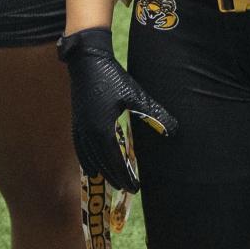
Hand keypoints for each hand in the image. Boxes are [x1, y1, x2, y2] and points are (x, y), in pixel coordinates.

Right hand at [58, 27, 174, 191]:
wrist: (87, 60)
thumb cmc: (113, 77)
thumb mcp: (137, 96)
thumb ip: (155, 114)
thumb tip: (173, 131)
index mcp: (102, 129)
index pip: (114, 161)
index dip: (125, 176)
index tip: (135, 187)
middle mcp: (88, 132)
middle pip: (101, 163)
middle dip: (114, 177)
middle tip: (127, 188)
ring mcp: (79, 127)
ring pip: (88, 157)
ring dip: (100, 171)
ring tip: (111, 181)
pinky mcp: (76, 120)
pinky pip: (80, 148)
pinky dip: (87, 160)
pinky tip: (91, 164)